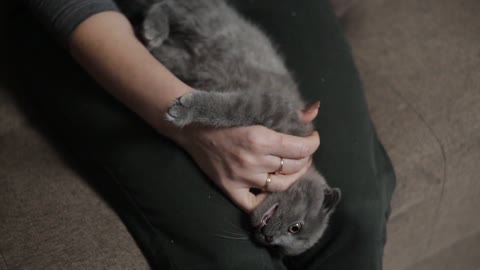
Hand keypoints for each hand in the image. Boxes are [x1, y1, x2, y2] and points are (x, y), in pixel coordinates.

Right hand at [174, 103, 320, 211]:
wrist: (193, 128)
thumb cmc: (225, 115)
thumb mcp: (257, 110)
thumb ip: (289, 113)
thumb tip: (315, 110)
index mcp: (261, 138)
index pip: (301, 148)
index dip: (313, 143)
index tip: (313, 138)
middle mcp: (254, 160)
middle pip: (294, 167)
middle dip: (305, 158)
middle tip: (303, 152)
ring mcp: (242, 177)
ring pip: (281, 185)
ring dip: (294, 177)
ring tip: (295, 168)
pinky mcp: (230, 188)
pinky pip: (253, 204)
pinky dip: (266, 200)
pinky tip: (272, 189)